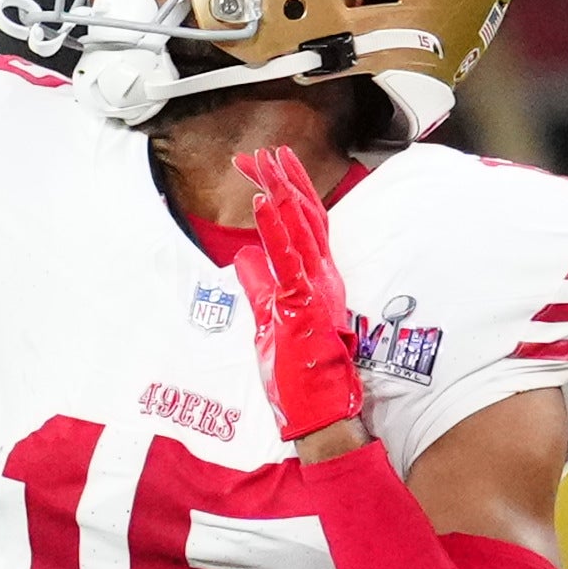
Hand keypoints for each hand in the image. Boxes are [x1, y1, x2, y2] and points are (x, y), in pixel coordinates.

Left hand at [236, 145, 367, 440]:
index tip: (264, 167)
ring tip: (265, 163)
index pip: (303, 225)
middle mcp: (324, 278)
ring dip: (281, 192)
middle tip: (262, 153)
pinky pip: (289, 259)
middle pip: (304, 217)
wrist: (320, 415)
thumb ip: (259, 285)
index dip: (285, 192)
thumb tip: (243, 256)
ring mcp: (317, 290)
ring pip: (300, 229)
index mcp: (318, 280)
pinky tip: (263, 202)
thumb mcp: (270, 319)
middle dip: (282, 181)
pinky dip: (276, 228)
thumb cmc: (299, 376)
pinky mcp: (306, 305)